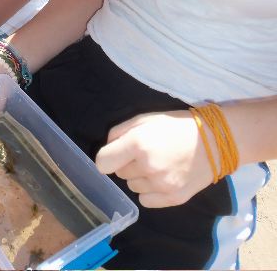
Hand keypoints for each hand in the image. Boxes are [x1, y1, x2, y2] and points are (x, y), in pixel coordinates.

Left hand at [95, 111, 214, 207]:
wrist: (214, 142)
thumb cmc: (176, 125)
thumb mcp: (145, 118)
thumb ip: (120, 132)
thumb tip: (107, 147)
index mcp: (138, 143)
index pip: (103, 162)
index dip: (107, 157)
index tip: (115, 154)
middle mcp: (148, 166)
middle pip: (119, 173)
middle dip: (127, 163)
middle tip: (144, 153)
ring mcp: (161, 185)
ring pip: (132, 186)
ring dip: (139, 177)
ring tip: (157, 164)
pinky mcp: (173, 199)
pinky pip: (145, 200)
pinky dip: (150, 191)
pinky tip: (162, 178)